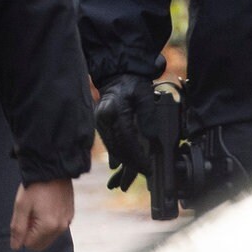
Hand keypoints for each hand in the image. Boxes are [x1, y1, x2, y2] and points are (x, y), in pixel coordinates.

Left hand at [10, 178, 73, 251]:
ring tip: (38, 208)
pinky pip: (57, 227)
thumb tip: (15, 247)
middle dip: (32, 232)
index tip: (24, 216)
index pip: (30, 244)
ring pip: (49, 236)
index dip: (23, 232)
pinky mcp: (70, 214)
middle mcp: (61, 227)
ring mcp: (67, 221)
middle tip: (29, 213)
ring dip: (40, 228)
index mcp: (49, 226)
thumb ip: (18, 228)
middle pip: (41, 243)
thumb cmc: (35, 186)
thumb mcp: (21, 206)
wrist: (52, 168)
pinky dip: (49, 222)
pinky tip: (46, 205)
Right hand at [94, 73, 154, 191]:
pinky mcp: (100, 124)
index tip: (149, 169)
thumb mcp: (144, 94)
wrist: (116, 74)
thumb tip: (151, 138)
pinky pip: (109, 143)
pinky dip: (116, 156)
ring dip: (123, 164)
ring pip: (112, 149)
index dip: (138, 158)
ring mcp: (100, 122)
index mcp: (114, 111)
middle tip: (145, 175)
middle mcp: (104, 119)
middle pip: (118, 149)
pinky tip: (118, 167)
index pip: (127, 141)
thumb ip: (148, 115)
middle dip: (131, 165)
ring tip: (132, 176)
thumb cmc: (133, 83)